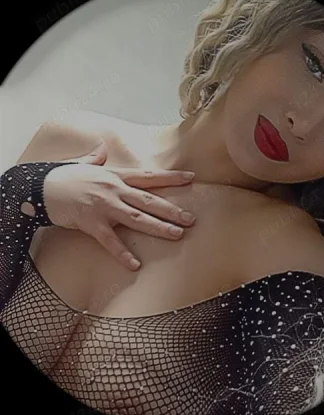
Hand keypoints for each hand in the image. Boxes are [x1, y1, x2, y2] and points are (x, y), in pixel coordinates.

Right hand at [43, 140, 195, 270]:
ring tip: (177, 235)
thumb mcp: (83, 164)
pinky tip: (135, 264)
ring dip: (158, 227)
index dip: (171, 177)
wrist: (41, 187)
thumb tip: (102, 149)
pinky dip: (123, 253)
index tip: (190, 178)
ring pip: (137, 218)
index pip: (149, 176)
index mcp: (116, 175)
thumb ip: (96, 158)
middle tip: (191, 219)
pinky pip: (111, 241)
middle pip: (149, 200)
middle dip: (172, 210)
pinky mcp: (92, 223)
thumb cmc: (64, 176)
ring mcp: (104, 206)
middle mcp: (114, 189)